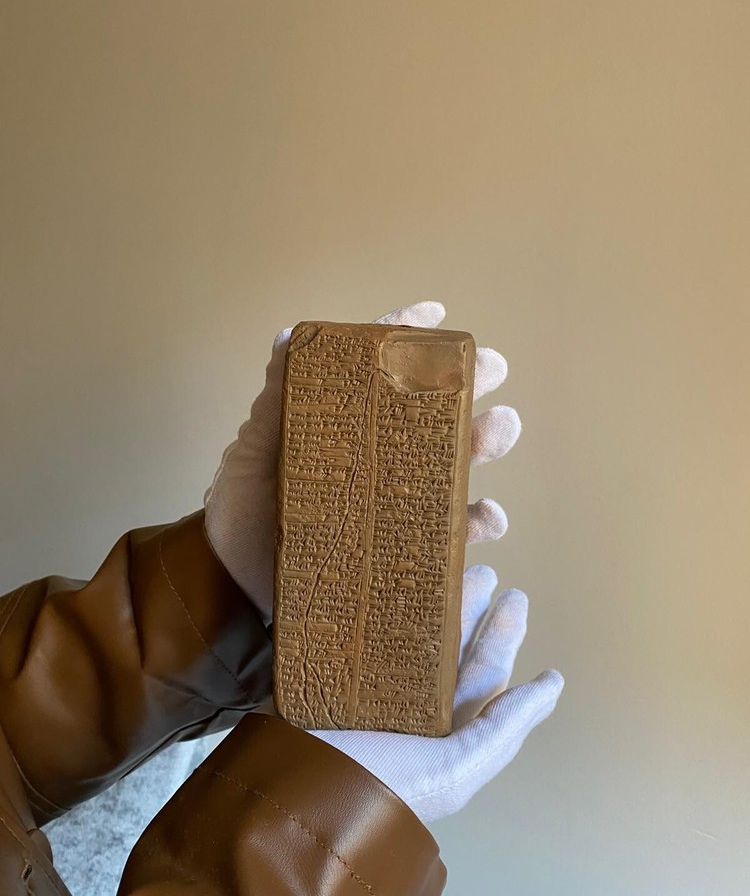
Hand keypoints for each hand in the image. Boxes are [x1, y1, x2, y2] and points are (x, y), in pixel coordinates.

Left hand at [204, 301, 562, 823]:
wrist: (231, 581)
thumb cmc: (242, 505)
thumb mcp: (254, 447)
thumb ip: (277, 397)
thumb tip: (289, 335)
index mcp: (345, 420)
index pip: (381, 368)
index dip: (410, 337)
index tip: (438, 314)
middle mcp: (379, 453)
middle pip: (434, 411)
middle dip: (468, 385)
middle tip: (492, 370)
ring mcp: (395, 500)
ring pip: (456, 463)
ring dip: (485, 441)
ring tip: (498, 430)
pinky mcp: (404, 548)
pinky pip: (452, 533)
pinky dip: (479, 522)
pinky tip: (486, 517)